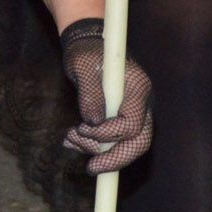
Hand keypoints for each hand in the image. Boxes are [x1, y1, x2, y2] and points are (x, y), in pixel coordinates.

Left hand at [59, 22, 153, 174]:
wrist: (88, 44)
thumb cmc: (86, 51)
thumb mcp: (83, 66)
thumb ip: (89, 93)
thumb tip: (93, 123)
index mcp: (138, 86)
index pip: (131, 124)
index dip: (107, 135)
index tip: (81, 131)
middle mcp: (142, 101)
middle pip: (139, 142)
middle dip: (114, 158)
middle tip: (90, 168)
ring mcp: (136, 110)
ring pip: (127, 145)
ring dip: (98, 149)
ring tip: (69, 140)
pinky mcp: (124, 117)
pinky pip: (117, 140)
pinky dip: (97, 145)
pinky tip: (74, 141)